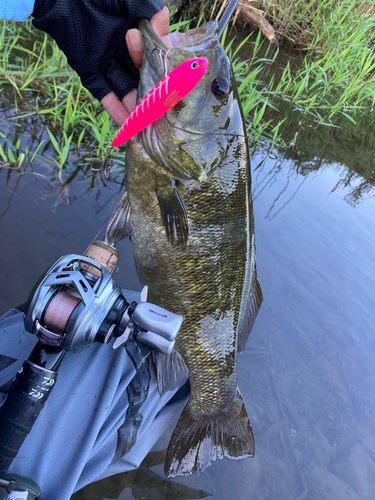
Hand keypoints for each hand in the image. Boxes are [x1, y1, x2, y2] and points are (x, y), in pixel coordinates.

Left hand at [32, 0, 169, 125]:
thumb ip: (150, 9)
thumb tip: (164, 23)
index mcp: (136, 34)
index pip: (155, 57)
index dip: (165, 72)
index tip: (176, 88)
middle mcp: (123, 51)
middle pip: (141, 78)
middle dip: (152, 97)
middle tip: (162, 114)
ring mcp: (106, 63)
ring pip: (125, 90)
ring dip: (136, 108)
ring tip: (148, 125)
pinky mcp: (88, 71)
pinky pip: (103, 93)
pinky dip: (115, 109)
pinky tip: (127, 124)